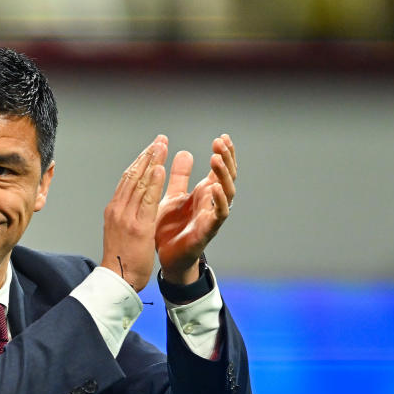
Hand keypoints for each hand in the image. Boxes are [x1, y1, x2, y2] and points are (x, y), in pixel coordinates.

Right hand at [101, 135, 167, 291]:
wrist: (118, 279)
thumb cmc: (122, 258)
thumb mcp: (121, 230)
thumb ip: (127, 214)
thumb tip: (134, 202)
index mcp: (114, 209)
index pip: (127, 179)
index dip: (140, 162)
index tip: (151, 148)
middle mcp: (118, 209)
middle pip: (133, 175)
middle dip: (147, 155)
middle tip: (160, 140)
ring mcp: (126, 217)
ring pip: (139, 183)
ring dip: (152, 162)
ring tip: (162, 146)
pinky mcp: (137, 226)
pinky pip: (146, 200)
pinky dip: (153, 182)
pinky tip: (161, 168)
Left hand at [156, 134, 235, 283]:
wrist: (165, 257)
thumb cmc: (171, 228)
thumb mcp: (173, 196)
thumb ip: (180, 176)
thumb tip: (185, 151)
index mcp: (205, 193)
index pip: (221, 169)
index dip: (225, 153)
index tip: (223, 136)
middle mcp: (213, 202)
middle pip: (228, 176)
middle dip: (226, 158)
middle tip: (220, 142)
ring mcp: (212, 216)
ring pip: (227, 192)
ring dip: (223, 175)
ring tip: (216, 158)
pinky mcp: (208, 231)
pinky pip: (220, 214)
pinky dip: (220, 200)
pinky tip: (215, 187)